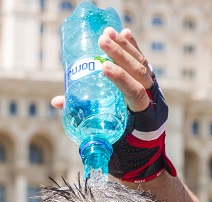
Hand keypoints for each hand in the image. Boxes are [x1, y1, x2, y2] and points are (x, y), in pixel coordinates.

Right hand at [52, 27, 174, 181]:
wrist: (146, 158)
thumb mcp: (106, 141)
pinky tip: (124, 33)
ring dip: (125, 47)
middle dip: (121, 55)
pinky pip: (143, 63)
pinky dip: (134, 48)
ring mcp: (154, 93)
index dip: (121, 79)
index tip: (104, 67)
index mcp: (145, 118)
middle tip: (102, 41)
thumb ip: (85, 121)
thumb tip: (57, 102)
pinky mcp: (151, 87)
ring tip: (107, 33)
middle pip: (140, 72)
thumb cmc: (124, 152)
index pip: (135, 92)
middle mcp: (154, 102)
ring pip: (142, 64)